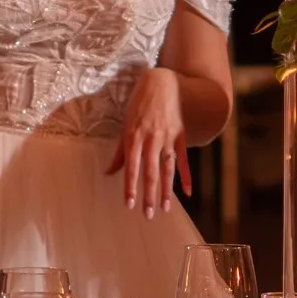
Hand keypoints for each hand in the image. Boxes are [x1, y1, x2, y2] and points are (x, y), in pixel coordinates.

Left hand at [115, 68, 190, 218]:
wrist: (162, 83)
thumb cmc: (139, 104)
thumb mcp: (125, 125)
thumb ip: (120, 152)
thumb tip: (108, 173)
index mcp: (134, 137)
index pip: (131, 167)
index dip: (130, 187)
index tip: (129, 204)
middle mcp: (151, 139)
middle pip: (151, 172)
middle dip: (149, 195)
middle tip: (149, 215)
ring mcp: (168, 138)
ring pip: (167, 169)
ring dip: (167, 190)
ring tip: (166, 208)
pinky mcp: (180, 135)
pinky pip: (184, 159)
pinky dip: (186, 176)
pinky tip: (188, 192)